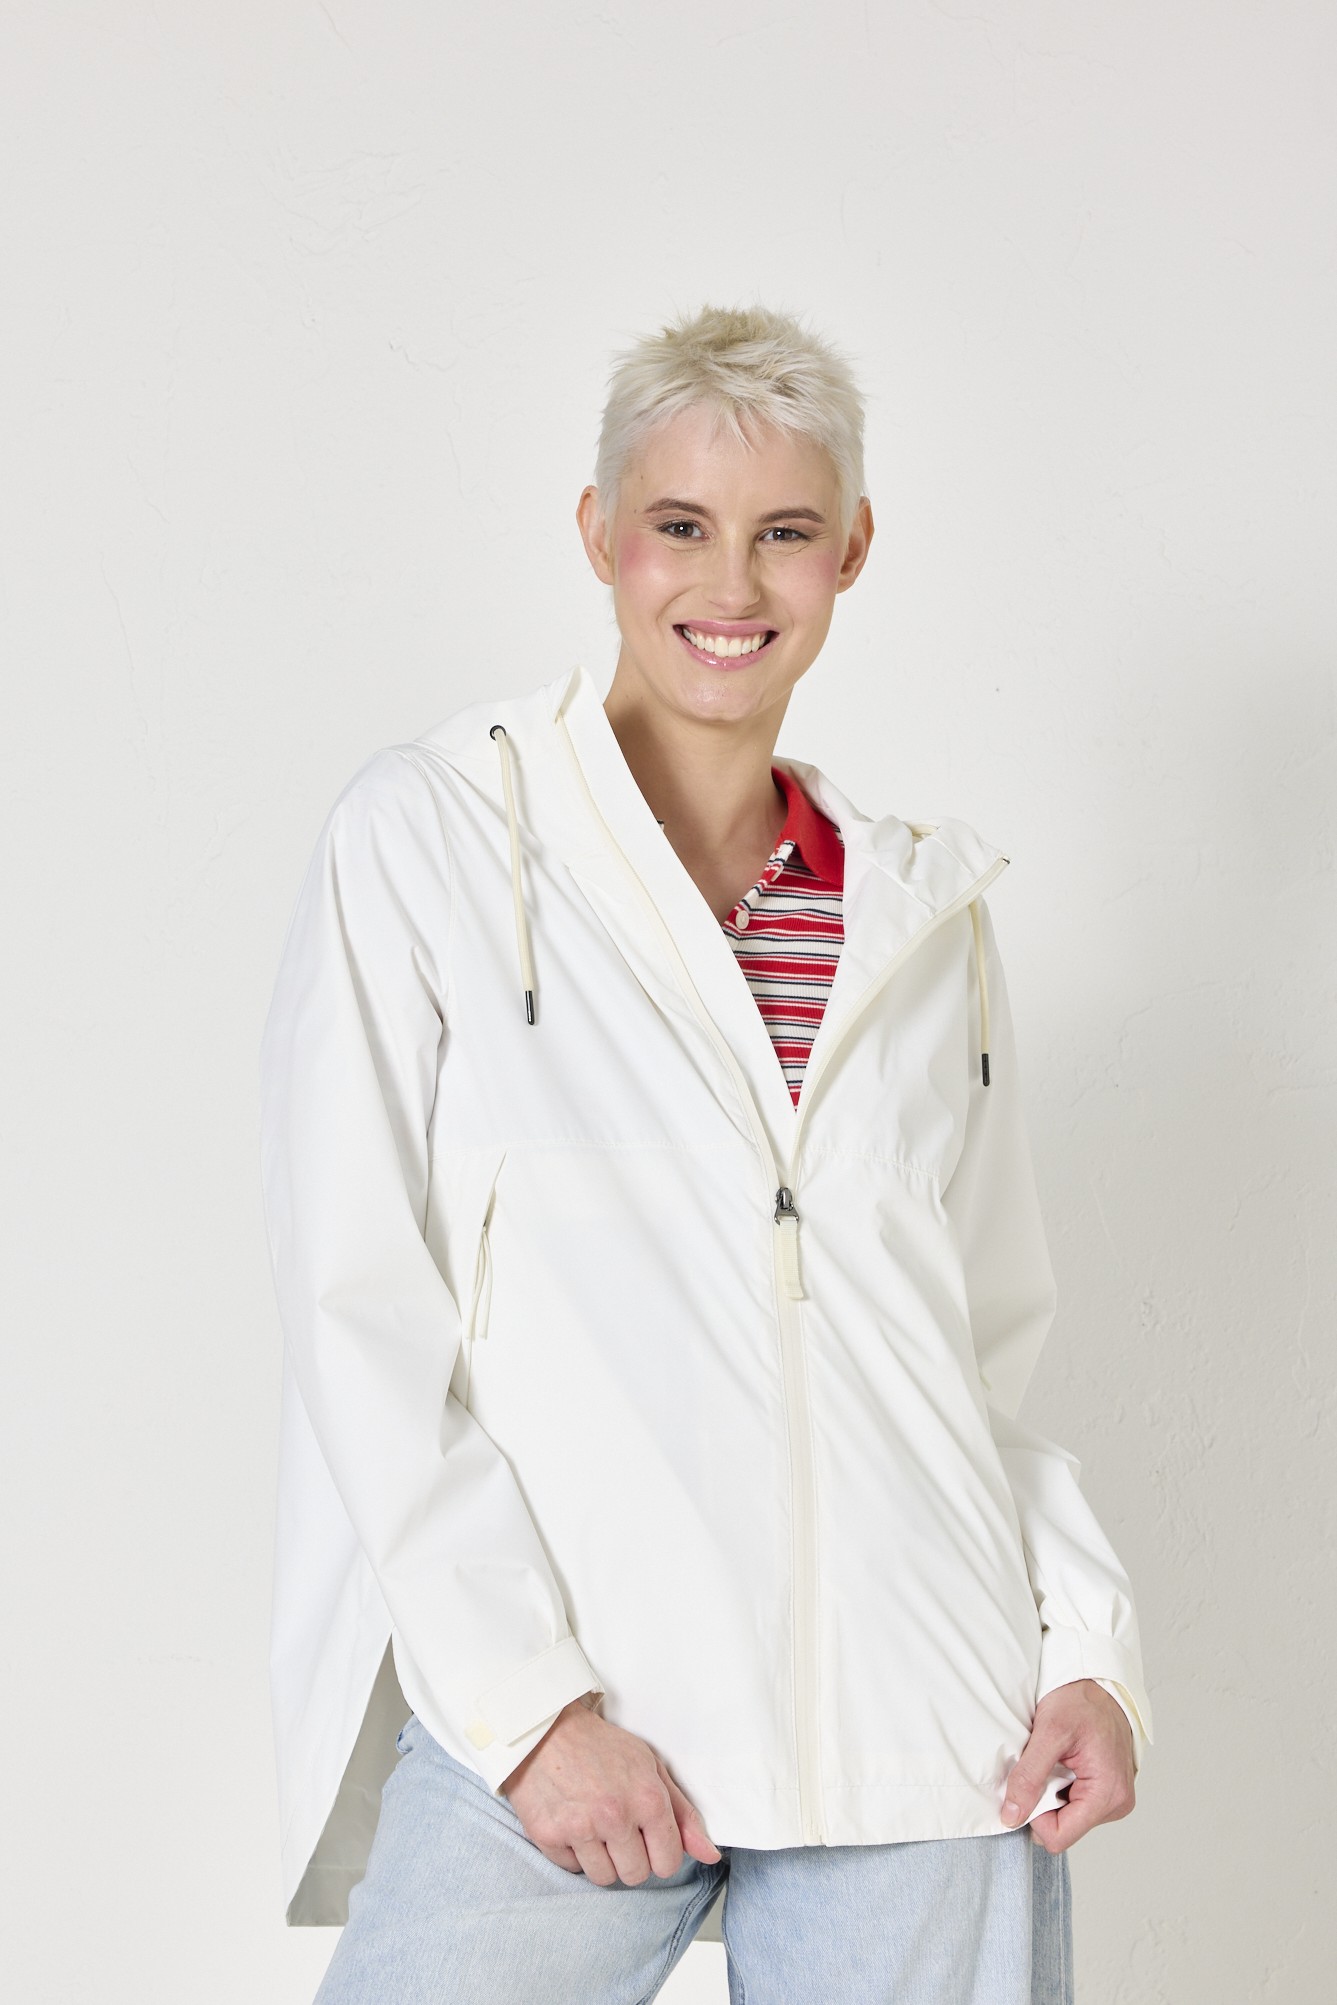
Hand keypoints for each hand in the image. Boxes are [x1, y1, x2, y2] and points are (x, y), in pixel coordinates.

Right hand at [499, 1695, 722, 1885]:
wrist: (546, 1728)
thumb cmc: (603, 1747)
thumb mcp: (651, 1768)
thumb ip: (683, 1814)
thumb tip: (710, 1855)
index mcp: (648, 1799)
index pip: (668, 1862)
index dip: (659, 1853)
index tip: (647, 1838)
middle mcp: (615, 1816)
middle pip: (635, 1875)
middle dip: (630, 1858)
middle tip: (617, 1828)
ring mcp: (580, 1828)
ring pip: (604, 1878)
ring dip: (601, 1859)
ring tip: (594, 1826)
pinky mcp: (548, 1835)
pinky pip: (571, 1868)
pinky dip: (573, 1853)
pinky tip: (571, 1823)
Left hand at [1001, 1678, 1135, 1853]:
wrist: (1100, 1680)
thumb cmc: (1082, 1699)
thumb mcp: (1050, 1732)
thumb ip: (1030, 1776)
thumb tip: (1012, 1815)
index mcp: (1108, 1794)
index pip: (1059, 1836)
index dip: (1034, 1815)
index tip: (1029, 1782)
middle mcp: (1117, 1802)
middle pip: (1063, 1828)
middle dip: (1044, 1800)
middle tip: (1045, 1763)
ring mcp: (1114, 1798)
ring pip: (1067, 1816)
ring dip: (1052, 1791)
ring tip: (1057, 1758)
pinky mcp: (1107, 1791)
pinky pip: (1074, 1803)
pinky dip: (1061, 1785)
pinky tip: (1064, 1761)